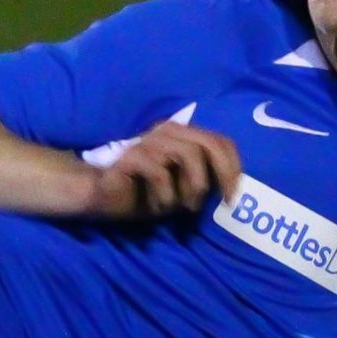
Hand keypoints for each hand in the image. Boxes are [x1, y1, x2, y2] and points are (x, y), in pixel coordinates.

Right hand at [87, 121, 240, 218]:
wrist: (103, 196)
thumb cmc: (147, 193)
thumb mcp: (182, 189)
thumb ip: (204, 181)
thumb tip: (231, 188)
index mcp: (183, 135)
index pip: (220, 140)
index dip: (234, 166)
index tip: (232, 196)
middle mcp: (167, 131)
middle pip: (208, 143)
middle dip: (222, 173)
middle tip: (221, 201)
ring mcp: (148, 142)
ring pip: (187, 155)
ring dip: (192, 187)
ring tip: (183, 206)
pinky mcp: (130, 157)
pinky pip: (159, 172)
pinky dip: (164, 195)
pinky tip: (158, 205)